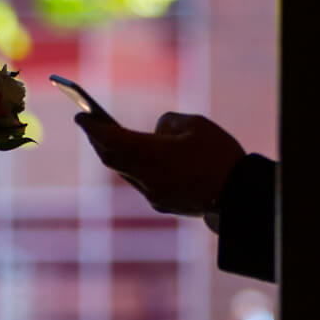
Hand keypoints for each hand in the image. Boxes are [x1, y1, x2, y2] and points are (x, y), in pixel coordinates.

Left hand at [75, 110, 245, 217]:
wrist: (240, 195)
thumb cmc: (220, 154)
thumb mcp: (196, 124)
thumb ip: (166, 123)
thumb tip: (154, 133)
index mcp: (152, 154)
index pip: (112, 139)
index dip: (93, 127)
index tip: (79, 115)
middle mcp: (147, 177)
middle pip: (112, 158)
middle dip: (98, 140)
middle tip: (88, 123)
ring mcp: (152, 194)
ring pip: (125, 171)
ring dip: (114, 154)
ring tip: (106, 137)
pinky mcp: (161, 204)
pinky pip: (141, 182)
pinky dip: (133, 166)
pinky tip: (135, 156)